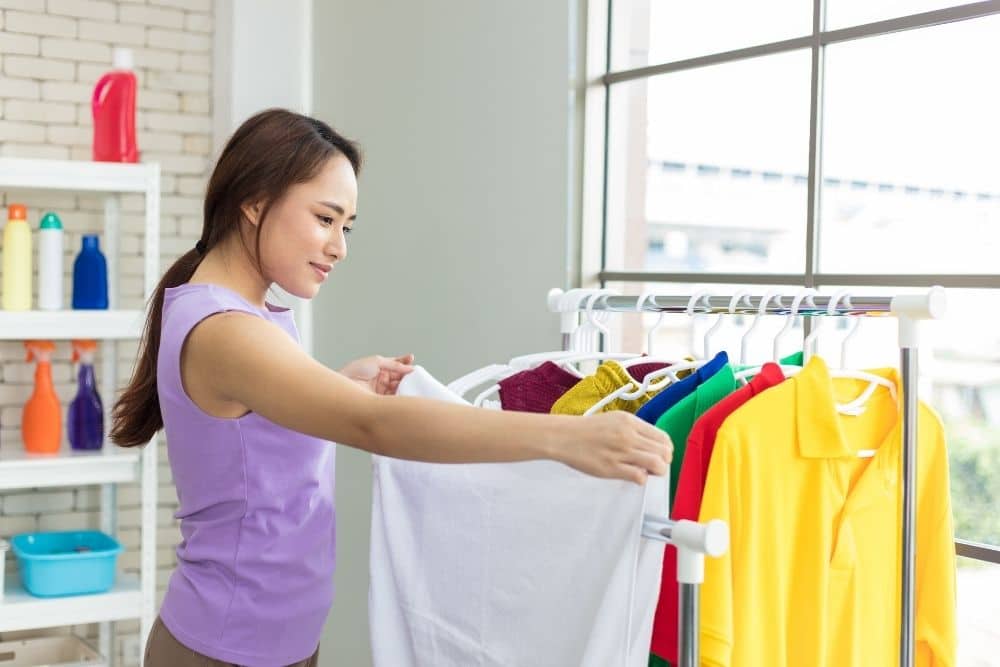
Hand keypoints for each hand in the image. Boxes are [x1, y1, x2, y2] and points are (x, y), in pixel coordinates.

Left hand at [338, 354, 414, 394]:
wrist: (343, 386)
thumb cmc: (355, 371)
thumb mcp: (377, 361)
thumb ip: (394, 364)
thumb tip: (409, 367)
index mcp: (379, 368)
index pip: (396, 365)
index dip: (405, 363)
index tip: (413, 361)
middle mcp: (381, 379)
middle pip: (399, 377)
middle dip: (407, 375)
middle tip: (416, 375)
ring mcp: (382, 390)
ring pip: (398, 387)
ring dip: (405, 385)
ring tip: (412, 383)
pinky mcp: (381, 401)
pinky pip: (394, 398)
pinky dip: (401, 395)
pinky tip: (406, 393)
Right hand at [555, 412, 671, 484]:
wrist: (563, 436)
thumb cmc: (586, 430)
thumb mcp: (614, 420)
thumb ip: (633, 430)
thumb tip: (651, 444)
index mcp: (630, 421)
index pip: (663, 438)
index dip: (666, 450)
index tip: (661, 455)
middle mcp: (628, 435)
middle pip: (664, 452)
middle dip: (664, 462)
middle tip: (655, 466)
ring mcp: (620, 451)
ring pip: (657, 464)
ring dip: (656, 471)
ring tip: (646, 472)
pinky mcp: (612, 468)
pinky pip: (639, 477)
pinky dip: (641, 479)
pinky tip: (632, 476)